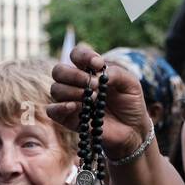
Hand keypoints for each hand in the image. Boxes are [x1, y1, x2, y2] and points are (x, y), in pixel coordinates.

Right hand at [49, 45, 155, 162]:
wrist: (132, 129)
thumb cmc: (130, 103)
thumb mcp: (130, 83)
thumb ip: (115, 73)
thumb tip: (96, 76)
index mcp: (90, 70)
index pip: (76, 54)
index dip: (83, 56)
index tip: (98, 64)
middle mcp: (76, 84)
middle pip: (59, 71)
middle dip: (74, 75)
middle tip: (92, 85)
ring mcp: (70, 101)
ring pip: (56, 89)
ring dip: (72, 91)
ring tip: (91, 99)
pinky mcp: (68, 118)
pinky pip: (52, 110)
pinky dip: (61, 107)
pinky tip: (75, 107)